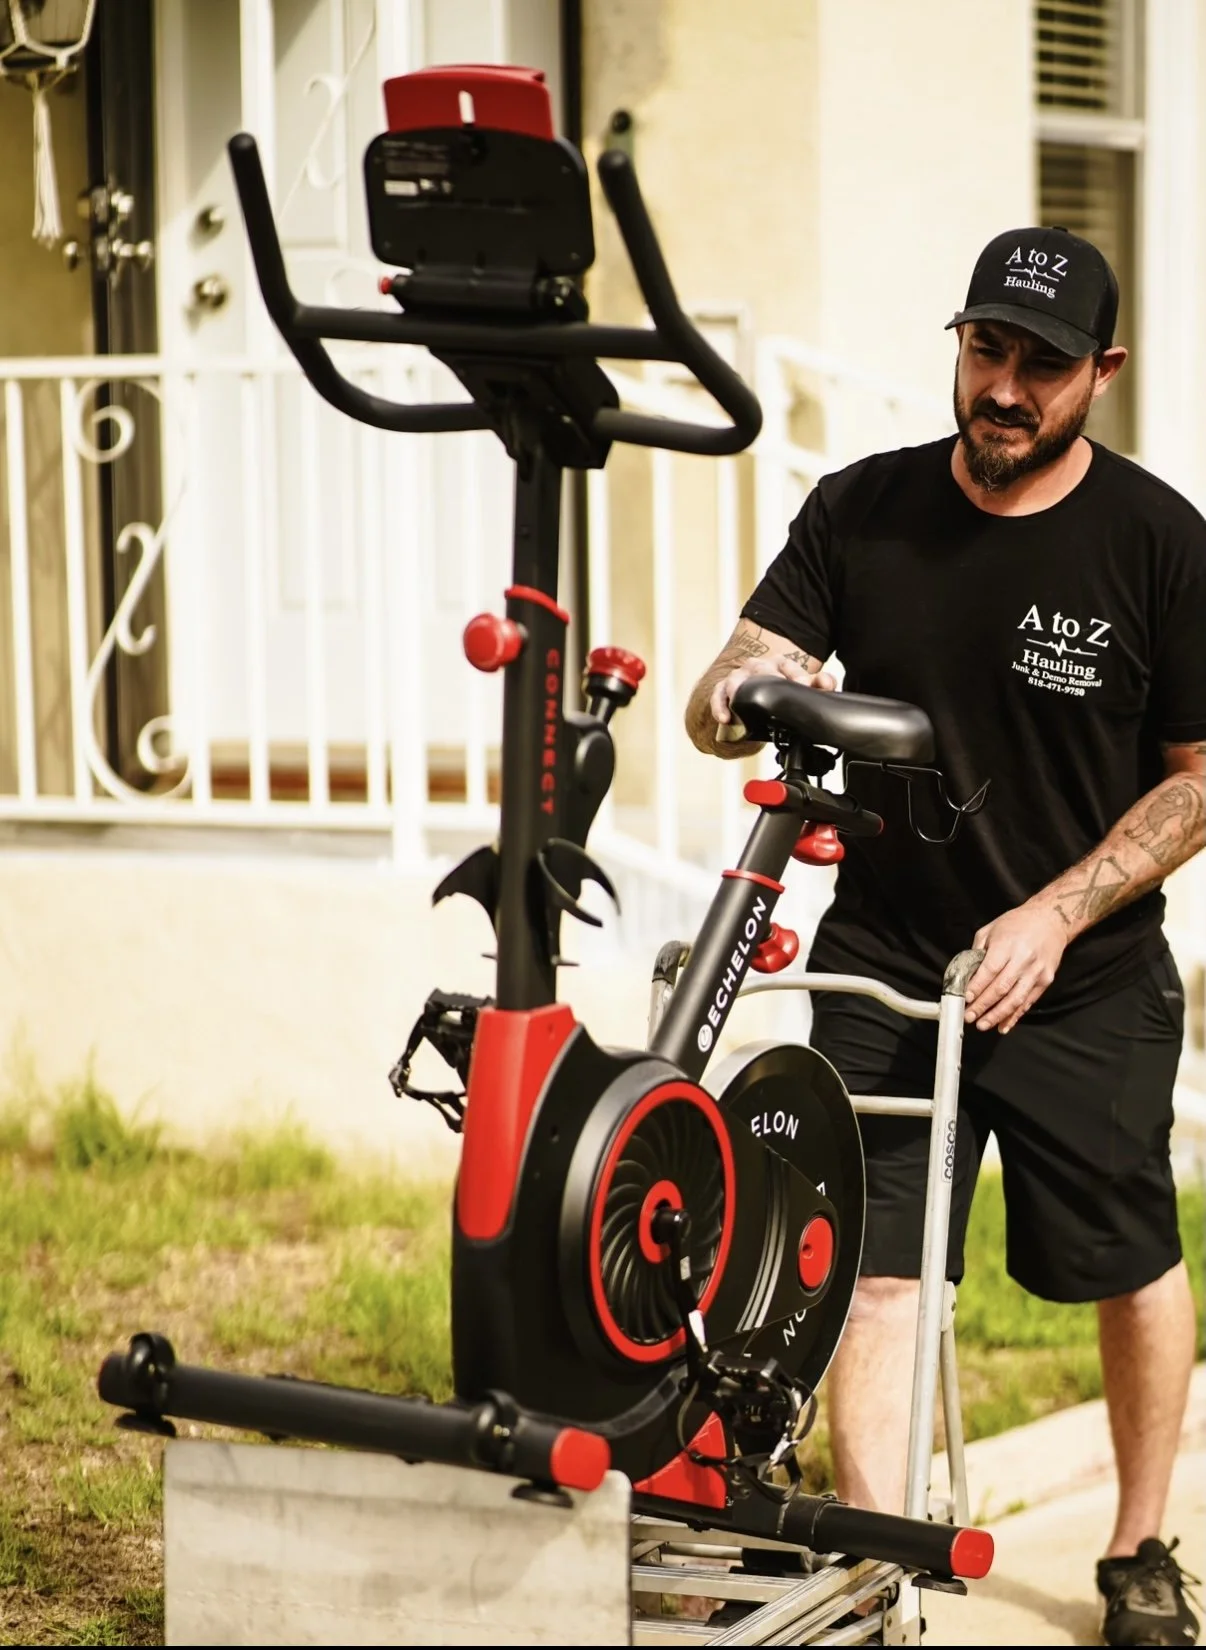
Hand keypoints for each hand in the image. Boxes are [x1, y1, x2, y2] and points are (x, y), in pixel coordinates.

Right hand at [710, 654, 835, 728]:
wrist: (752, 700)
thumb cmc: (777, 692)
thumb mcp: (798, 688)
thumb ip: (817, 685)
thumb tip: (827, 684)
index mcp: (779, 664)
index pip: (789, 666)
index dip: (797, 676)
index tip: (805, 685)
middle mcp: (757, 667)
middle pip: (762, 669)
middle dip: (770, 680)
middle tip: (778, 692)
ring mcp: (738, 677)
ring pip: (737, 679)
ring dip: (739, 690)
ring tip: (741, 699)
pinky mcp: (723, 690)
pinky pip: (718, 695)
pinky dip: (720, 706)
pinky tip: (725, 718)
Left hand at [965, 904, 1067, 1032]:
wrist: (1051, 920)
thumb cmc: (1017, 923)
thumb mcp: (991, 929)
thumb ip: (978, 951)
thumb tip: (967, 975)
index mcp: (1007, 945)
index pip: (990, 971)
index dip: (977, 987)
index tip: (965, 999)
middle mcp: (1023, 960)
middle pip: (1001, 988)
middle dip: (983, 1005)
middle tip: (969, 1016)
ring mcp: (1036, 972)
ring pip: (1015, 999)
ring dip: (998, 1015)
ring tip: (983, 1024)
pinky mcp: (1045, 980)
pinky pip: (1028, 1002)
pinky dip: (1015, 1016)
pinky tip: (1003, 1025)